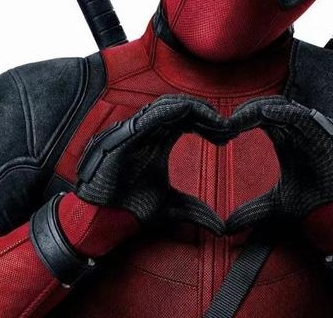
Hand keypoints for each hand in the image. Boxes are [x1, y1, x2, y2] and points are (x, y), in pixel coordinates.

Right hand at [74, 94, 230, 234]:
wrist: (103, 216)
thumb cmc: (130, 207)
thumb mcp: (171, 208)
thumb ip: (196, 212)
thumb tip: (220, 228)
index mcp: (159, 139)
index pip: (188, 118)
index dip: (209, 122)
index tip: (229, 135)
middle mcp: (148, 131)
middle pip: (183, 107)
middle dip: (207, 114)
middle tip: (227, 127)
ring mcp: (136, 130)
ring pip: (169, 105)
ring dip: (196, 110)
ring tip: (216, 122)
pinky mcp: (125, 135)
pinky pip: (152, 114)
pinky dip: (173, 111)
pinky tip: (191, 115)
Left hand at [226, 97, 332, 232]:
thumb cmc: (313, 202)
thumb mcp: (276, 206)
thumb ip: (252, 211)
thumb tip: (228, 227)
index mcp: (288, 138)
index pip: (262, 116)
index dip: (243, 118)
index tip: (224, 129)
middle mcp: (300, 130)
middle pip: (270, 106)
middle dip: (248, 110)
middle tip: (228, 121)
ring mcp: (313, 130)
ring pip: (284, 108)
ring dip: (260, 109)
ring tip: (240, 117)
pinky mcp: (325, 134)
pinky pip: (303, 117)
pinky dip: (285, 113)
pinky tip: (266, 114)